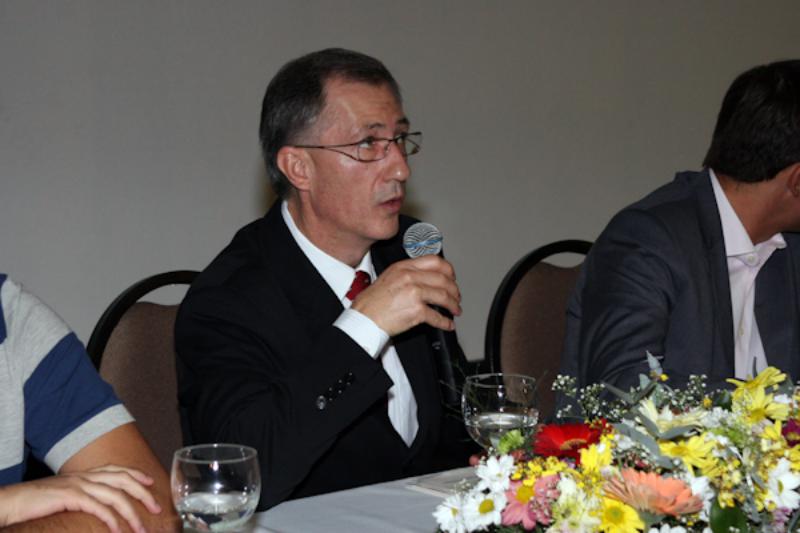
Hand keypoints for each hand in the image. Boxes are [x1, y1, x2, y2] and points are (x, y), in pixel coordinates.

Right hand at [0, 465, 161, 531]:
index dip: (136, 474)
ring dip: (131, 514)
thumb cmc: (37, 502)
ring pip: (115, 496)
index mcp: (84, 474)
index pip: (117, 469)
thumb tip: (99, 505)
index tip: (151, 483)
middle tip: (156, 508)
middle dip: (143, 494)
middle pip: (123, 480)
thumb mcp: (65, 494)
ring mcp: (79, 485)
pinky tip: (119, 530)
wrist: (13, 501)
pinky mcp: (71, 497)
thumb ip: (82, 495)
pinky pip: (99, 507)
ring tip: (141, 528)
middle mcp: (85, 476)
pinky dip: (112, 519)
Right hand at [351, 255, 460, 335]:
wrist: (363, 319)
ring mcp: (414, 293)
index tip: (451, 277)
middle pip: (443, 279)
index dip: (448, 270)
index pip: (434, 261)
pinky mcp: (416, 311)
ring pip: (444, 296)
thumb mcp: (387, 278)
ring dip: (453, 305)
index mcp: (403, 267)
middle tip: (456, 297)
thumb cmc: (371, 303)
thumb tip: (425, 279)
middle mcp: (409, 277)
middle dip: (454, 290)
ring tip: (455, 310)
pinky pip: (437, 316)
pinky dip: (445, 322)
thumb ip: (407, 275)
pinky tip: (447, 324)